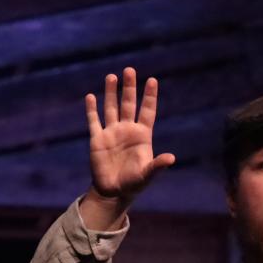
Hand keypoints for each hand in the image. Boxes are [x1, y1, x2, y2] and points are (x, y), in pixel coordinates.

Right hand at [86, 67, 174, 200]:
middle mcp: (127, 130)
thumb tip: (171, 158)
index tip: (153, 80)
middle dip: (129, 88)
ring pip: (111, 108)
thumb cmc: (134, 184)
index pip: (147, 111)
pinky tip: (91, 96)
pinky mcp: (97, 139)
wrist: (114, 192)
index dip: (150, 96)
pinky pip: (94, 121)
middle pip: (128, 104)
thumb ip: (158, 166)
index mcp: (142, 136)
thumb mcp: (147, 175)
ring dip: (111, 93)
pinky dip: (92, 109)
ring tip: (112, 76)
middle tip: (130, 70)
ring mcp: (112, 133)